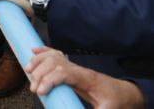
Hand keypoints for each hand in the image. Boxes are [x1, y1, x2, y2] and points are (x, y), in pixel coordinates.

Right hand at [26, 47, 145, 106]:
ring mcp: (75, 67)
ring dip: (39, 61)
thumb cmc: (117, 101)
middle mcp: (78, 69)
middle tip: (34, 89)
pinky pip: (57, 56)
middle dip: (40, 73)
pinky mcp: (73, 69)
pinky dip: (44, 52)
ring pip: (53, 57)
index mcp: (86, 78)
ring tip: (28, 71)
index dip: (50, 79)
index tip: (41, 92)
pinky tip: (34, 51)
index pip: (63, 72)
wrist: (125, 93)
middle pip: (55, 63)